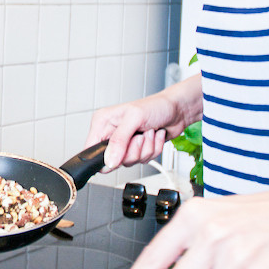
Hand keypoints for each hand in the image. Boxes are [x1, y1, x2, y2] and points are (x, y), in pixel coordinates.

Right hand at [85, 76, 201, 169]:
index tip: (121, 152)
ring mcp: (125, 143)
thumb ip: (119, 141)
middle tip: (139, 136)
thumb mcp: (134, 119)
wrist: (177, 110)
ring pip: (130, 162)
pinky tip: (154, 136)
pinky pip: (143, 160)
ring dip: (145, 149)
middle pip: (113, 161)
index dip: (105, 156)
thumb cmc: (156, 106)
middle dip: (132, 151)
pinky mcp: (138, 149)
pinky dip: (153, 149)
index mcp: (103, 122)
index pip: (91, 149)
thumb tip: (108, 160)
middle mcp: (112, 133)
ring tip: (148, 132)